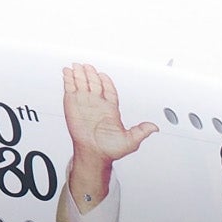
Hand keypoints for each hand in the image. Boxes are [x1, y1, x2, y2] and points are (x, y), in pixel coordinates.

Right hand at [64, 63, 155, 207]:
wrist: (93, 155)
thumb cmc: (109, 150)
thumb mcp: (130, 141)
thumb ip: (141, 131)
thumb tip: (154, 127)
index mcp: (110, 109)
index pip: (109, 90)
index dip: (106, 81)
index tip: (103, 74)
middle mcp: (97, 104)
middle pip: (94, 83)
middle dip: (91, 73)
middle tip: (87, 66)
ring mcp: (84, 103)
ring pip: (82, 83)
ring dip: (79, 74)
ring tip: (76, 65)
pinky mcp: (71, 105)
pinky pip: (70, 89)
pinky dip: (68, 79)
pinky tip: (67, 72)